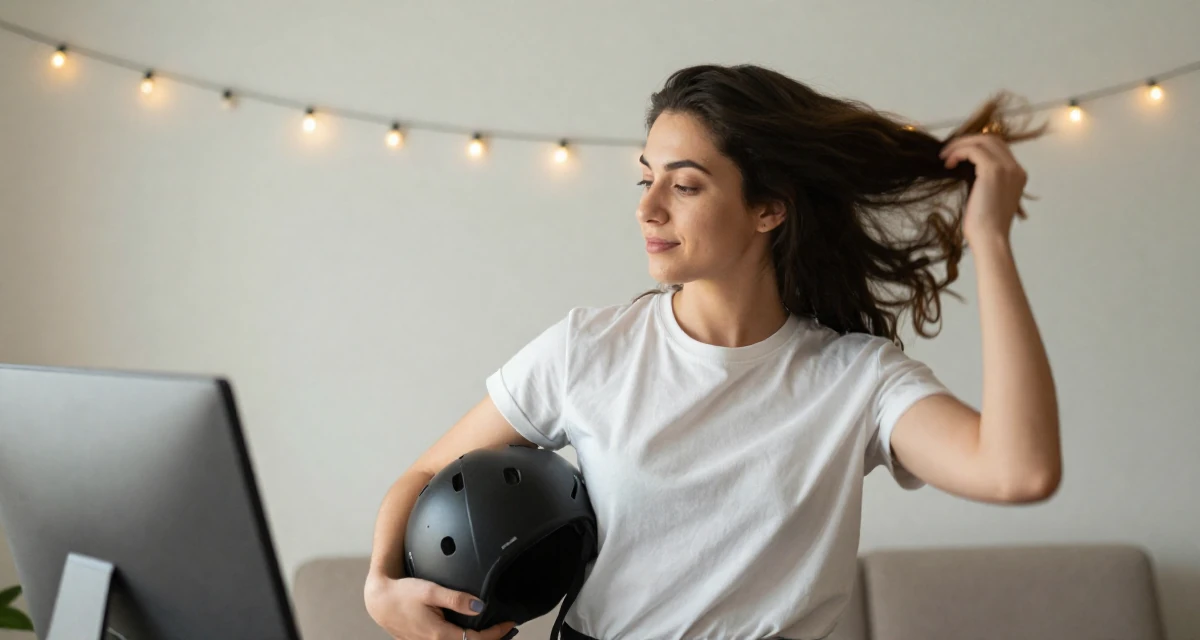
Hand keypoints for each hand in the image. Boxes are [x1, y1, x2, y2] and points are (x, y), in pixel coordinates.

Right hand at [364, 573, 516, 639]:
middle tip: (506, 630)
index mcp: (439, 634)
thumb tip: (480, 606)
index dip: (495, 634)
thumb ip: (456, 599)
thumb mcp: (430, 591)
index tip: (509, 624)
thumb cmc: (402, 594)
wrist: (378, 601)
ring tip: (493, 632)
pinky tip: (468, 632)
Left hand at [940, 133, 1028, 245]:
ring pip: (982, 141)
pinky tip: (948, 163)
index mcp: (1017, 174)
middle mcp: (1015, 168)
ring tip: (945, 157)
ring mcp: (1006, 168)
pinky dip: (959, 152)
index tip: (958, 153)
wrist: (990, 238)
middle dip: (967, 141)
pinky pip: (973, 150)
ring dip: (961, 145)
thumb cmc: (985, 225)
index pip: (998, 148)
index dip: (976, 146)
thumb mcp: (989, 196)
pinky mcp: (992, 170)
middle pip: (991, 139)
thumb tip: (965, 166)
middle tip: (948, 151)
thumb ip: (985, 180)